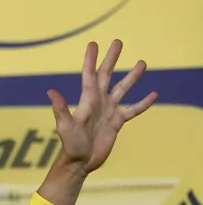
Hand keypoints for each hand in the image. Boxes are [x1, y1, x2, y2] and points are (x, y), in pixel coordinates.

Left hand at [47, 39, 157, 174]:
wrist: (81, 162)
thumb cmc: (70, 145)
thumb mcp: (65, 126)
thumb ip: (60, 108)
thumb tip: (50, 91)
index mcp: (87, 99)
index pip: (89, 74)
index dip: (91, 59)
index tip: (93, 43)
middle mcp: (99, 101)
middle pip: (107, 75)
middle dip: (112, 58)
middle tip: (118, 42)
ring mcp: (109, 111)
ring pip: (123, 89)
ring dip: (132, 76)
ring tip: (142, 62)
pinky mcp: (117, 122)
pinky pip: (133, 110)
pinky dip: (143, 103)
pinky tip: (153, 94)